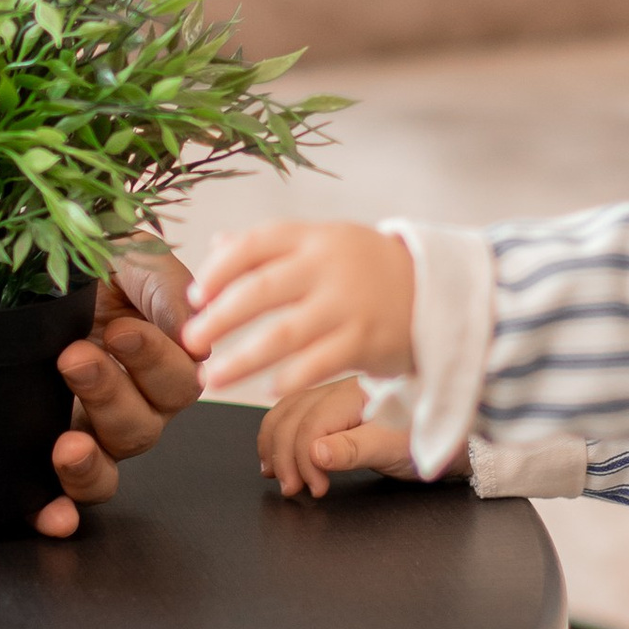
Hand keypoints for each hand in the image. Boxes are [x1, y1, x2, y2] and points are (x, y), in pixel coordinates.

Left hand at [40, 248, 203, 527]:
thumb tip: (199, 344)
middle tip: (75, 357)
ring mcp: (88, 432)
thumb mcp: (134, 256)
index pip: (177, 382)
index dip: (154, 361)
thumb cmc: (89, 254)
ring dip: (89, 461)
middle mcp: (131, 405)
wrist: (23, 260)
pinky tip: (52, 517)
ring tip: (66, 442)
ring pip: (106, 468)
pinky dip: (56, 511)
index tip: (122, 329)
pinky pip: (59, 495)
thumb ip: (170, 292)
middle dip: (111, 395)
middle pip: (142, 428)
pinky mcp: (45, 453)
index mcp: (161, 363)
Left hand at [187, 219, 417, 399]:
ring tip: (211, 379)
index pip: (255, 244)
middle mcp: (330, 267)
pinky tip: (267, 390)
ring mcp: (349, 304)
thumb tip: (218, 245)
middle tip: (189, 342)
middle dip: (219, 319)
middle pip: (261, 290)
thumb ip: (273, 246)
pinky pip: (319, 363)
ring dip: (241, 360)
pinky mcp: (366, 340)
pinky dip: (290, 377)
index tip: (193, 296)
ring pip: (283, 334)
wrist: (440, 292)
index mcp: (315, 238)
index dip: (218, 270)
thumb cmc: (369, 269)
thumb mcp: (326, 243)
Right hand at [257, 372, 422, 498]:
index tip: (315, 488)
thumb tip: (313, 451)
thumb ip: (352, 450)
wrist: (449, 439)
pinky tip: (279, 455)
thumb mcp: (392, 449)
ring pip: (286, 413)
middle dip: (283, 455)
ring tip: (278, 475)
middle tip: (292, 488)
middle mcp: (339, 389)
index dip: (302, 460)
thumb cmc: (423, 442)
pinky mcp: (334, 410)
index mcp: (354, 393)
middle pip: (290, 416)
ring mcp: (334, 398)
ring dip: (275, 445)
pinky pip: (295, 416)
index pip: (309, 425)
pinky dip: (282, 437)